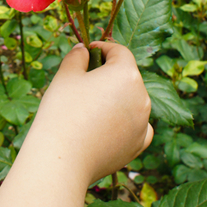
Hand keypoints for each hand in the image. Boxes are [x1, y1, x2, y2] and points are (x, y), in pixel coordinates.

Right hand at [32, 41, 152, 184]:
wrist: (62, 159)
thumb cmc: (63, 111)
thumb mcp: (66, 75)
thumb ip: (77, 56)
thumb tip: (83, 49)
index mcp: (126, 74)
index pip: (119, 52)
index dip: (103, 48)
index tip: (89, 51)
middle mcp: (142, 97)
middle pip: (127, 77)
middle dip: (109, 75)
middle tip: (85, 80)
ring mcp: (143, 122)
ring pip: (132, 101)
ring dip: (117, 98)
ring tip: (90, 106)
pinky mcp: (139, 144)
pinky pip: (137, 125)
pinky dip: (125, 122)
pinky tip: (107, 125)